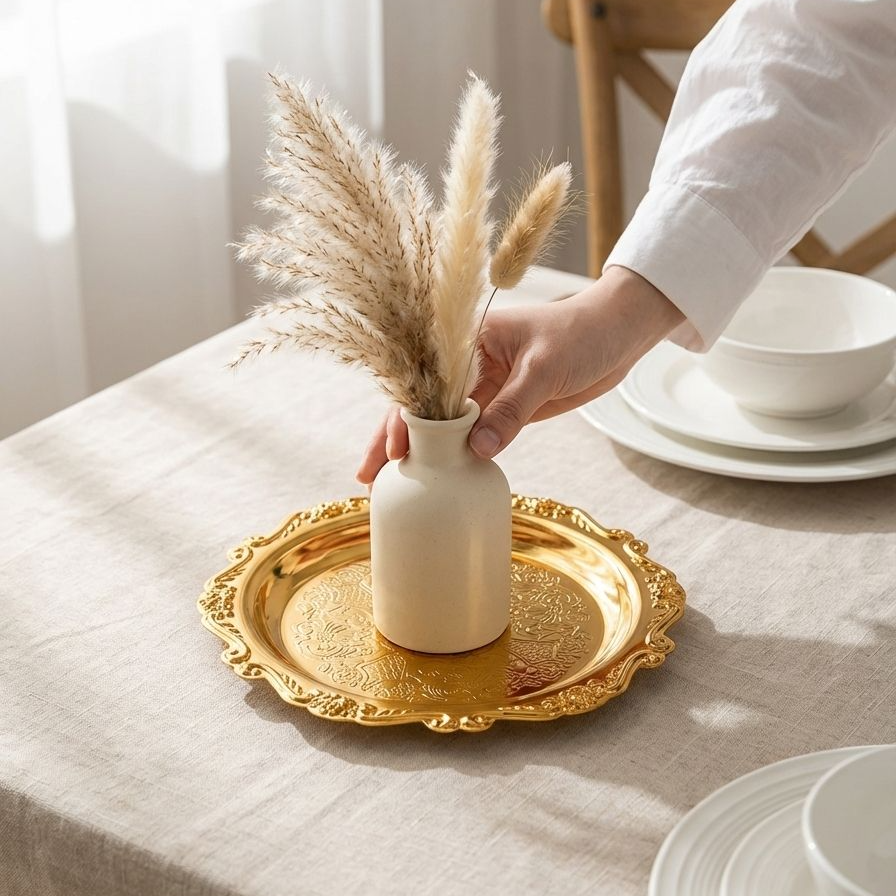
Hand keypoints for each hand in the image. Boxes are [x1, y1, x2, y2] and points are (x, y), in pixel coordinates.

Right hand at [355, 266, 683, 483]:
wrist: (618, 334)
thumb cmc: (581, 334)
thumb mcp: (545, 369)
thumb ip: (512, 409)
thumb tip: (477, 451)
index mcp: (468, 340)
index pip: (426, 382)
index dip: (406, 417)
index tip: (394, 448)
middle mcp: (468, 365)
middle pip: (421, 406)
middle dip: (393, 439)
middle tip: (369, 478)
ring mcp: (485, 388)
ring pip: (441, 425)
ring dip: (417, 453)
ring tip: (389, 485)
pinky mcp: (504, 407)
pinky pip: (470, 434)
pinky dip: (452, 455)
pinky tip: (435, 477)